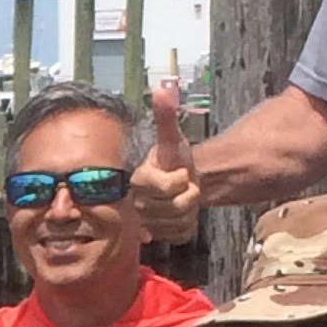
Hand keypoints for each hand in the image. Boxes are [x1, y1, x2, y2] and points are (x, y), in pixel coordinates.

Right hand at [130, 93, 200, 242]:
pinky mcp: (158, 237)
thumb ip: (166, 116)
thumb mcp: (172, 138)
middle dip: (189, 195)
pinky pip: (180, 235)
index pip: (169, 186)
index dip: (181, 179)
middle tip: (184, 185)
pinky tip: (182, 214)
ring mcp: (146, 223)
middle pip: (175, 207)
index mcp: (138, 180)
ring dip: (189, 210)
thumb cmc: (173, 160)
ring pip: (179, 222)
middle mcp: (136, 204)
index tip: (179, 172)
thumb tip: (163, 89)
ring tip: (182, 198)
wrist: (178, 182)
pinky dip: (188, 225)